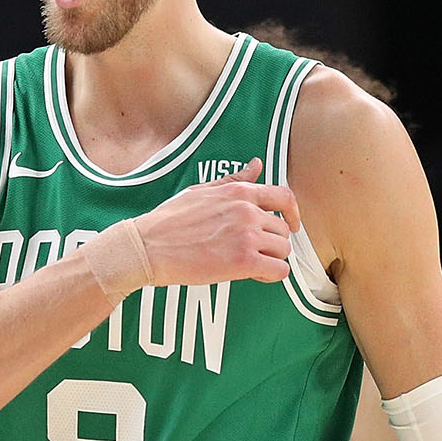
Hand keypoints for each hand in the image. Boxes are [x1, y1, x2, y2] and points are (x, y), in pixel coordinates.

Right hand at [135, 158, 301, 285]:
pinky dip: (271, 276)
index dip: (293, 213)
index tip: (292, 225)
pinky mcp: (244, 261)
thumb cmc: (169, 220)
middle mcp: (248, 210)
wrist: (148, 246)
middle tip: (253, 253)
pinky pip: (278, 270)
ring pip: (283, 250)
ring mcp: (247, 235)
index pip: (284, 196)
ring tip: (248, 264)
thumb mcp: (202, 190)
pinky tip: (253, 275)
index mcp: (239, 192)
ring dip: (270, 260)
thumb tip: (257, 164)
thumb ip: (235, 180)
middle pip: (283, 230)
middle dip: (272, 243)